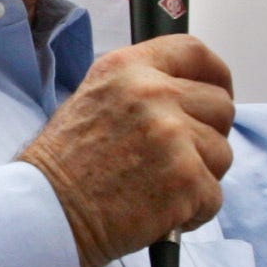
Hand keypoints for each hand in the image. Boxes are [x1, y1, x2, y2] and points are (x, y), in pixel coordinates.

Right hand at [16, 35, 237, 266]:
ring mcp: (172, 136)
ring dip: (200, 175)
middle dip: (207, 134)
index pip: (194, 52)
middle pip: (220, 105)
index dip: (214, 75)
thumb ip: (140, 89)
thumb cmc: (63, 167)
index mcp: (128, 69)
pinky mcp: (186, 178)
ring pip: (221, 152)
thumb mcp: (93, 100)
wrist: (45, 213)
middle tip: (178, 157)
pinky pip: (214, 194)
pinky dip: (193, 210)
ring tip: (159, 187)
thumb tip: (186, 97)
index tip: (217, 90)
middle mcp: (153, 94)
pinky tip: (159, 211)